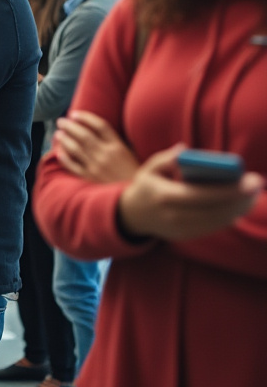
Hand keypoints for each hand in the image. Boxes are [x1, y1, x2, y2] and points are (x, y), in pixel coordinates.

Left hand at [54, 111, 138, 183]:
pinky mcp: (90, 179)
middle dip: (69, 126)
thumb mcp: (131, 155)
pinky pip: (73, 166)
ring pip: (75, 149)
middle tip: (60, 121)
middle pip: (84, 135)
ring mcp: (97, 167)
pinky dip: (65, 159)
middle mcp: (106, 154)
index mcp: (118, 146)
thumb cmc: (135, 174)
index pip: (100, 125)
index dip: (86, 117)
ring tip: (58, 133)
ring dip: (64, 139)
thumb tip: (99, 131)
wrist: (137, 196)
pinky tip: (59, 153)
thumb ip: (117, 143)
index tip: (74, 113)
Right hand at [117, 145, 263, 241]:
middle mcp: (173, 216)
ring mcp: (180, 229)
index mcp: (164, 196)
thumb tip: (185, 150)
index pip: (202, 195)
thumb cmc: (147, 185)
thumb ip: (167, 158)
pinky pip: (212, 227)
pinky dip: (228, 216)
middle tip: (257, 184)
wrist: (132, 215)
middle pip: (214, 211)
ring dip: (238, 209)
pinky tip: (240, 206)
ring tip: (253, 196)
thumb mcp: (150, 168)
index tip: (249, 180)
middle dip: (240, 199)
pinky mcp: (186, 236)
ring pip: (216, 221)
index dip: (229, 190)